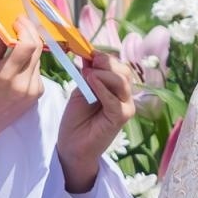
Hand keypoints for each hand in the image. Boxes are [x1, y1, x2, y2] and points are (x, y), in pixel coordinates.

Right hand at [0, 17, 44, 141]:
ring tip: (19, 41)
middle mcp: (23, 84)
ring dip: (31, 47)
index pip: (27, 46)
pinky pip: (39, 70)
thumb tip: (3, 22)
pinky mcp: (39, 94)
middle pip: (36, 49)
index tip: (17, 20)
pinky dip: (32, 62)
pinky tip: (21, 63)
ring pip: (39, 58)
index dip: (25, 29)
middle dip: (30, 32)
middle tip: (20, 23)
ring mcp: (33, 90)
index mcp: (5, 77)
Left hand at [56, 52, 135, 193]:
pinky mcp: (121, 117)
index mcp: (116, 88)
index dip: (105, 57)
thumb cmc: (76, 120)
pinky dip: (103, 88)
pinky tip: (91, 80)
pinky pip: (114, 99)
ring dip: (104, 73)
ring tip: (87, 72)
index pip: (117, 66)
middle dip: (107, 62)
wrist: (72, 147)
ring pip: (122, 82)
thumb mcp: (81, 91)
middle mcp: (125, 96)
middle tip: (90, 58)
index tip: (88, 50)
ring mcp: (126, 106)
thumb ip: (89, 76)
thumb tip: (89, 55)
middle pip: (123, 71)